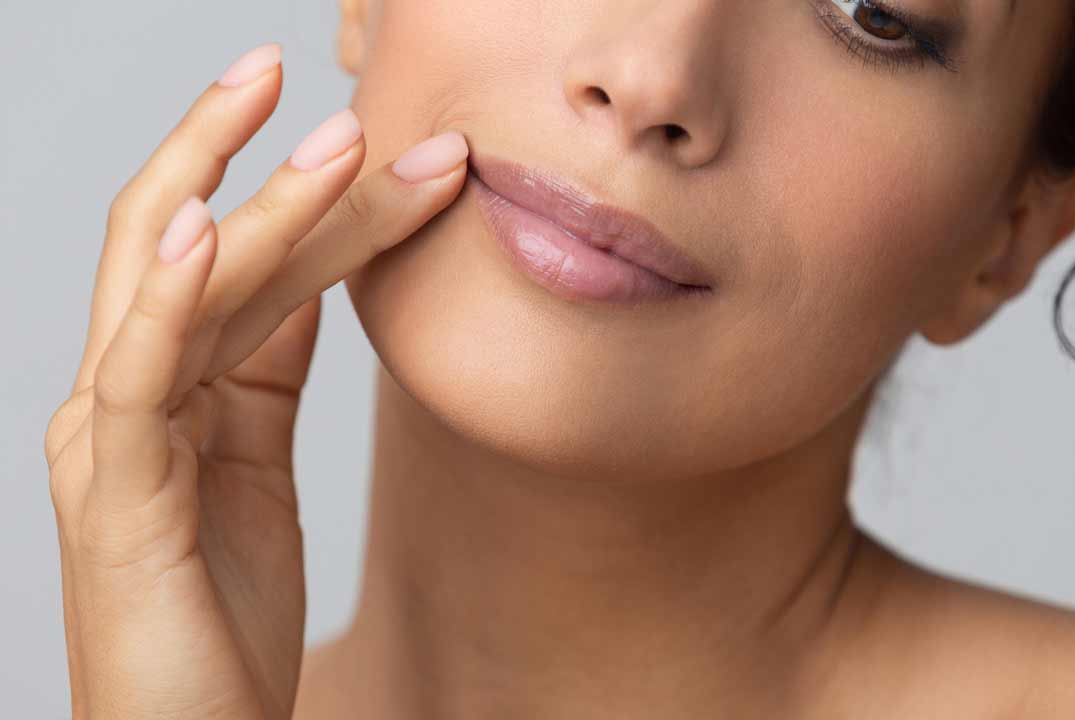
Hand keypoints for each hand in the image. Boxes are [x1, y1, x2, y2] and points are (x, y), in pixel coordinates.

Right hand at [42, 42, 468, 719]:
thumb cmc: (223, 607)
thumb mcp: (256, 461)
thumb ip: (265, 368)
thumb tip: (309, 280)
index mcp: (165, 387)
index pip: (238, 262)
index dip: (308, 197)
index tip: (391, 144)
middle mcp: (127, 396)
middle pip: (195, 244)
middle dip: (267, 162)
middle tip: (342, 94)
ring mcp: (112, 440)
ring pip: (178, 289)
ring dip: (254, 203)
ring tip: (331, 140)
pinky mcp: (118, 495)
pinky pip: (137, 376)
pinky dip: (167, 297)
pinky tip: (206, 228)